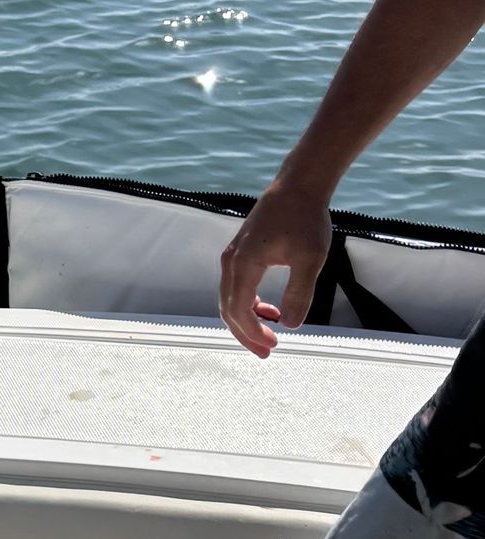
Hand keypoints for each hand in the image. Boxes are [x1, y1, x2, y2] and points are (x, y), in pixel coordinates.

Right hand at [217, 175, 334, 357]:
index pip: (239, 310)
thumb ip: (300, 294)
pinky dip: (249, 303)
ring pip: (230, 299)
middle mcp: (231, 262)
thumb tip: (291, 325)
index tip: (273, 347)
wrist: (299, 187)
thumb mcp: (310, 260)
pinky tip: (270, 309)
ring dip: (247, 320)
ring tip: (269, 334)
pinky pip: (236, 286)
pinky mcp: (241, 251)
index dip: (253, 333)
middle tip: (267, 352)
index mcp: (244, 265)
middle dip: (246, 333)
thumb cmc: (305, 219)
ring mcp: (233, 256)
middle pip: (228, 309)